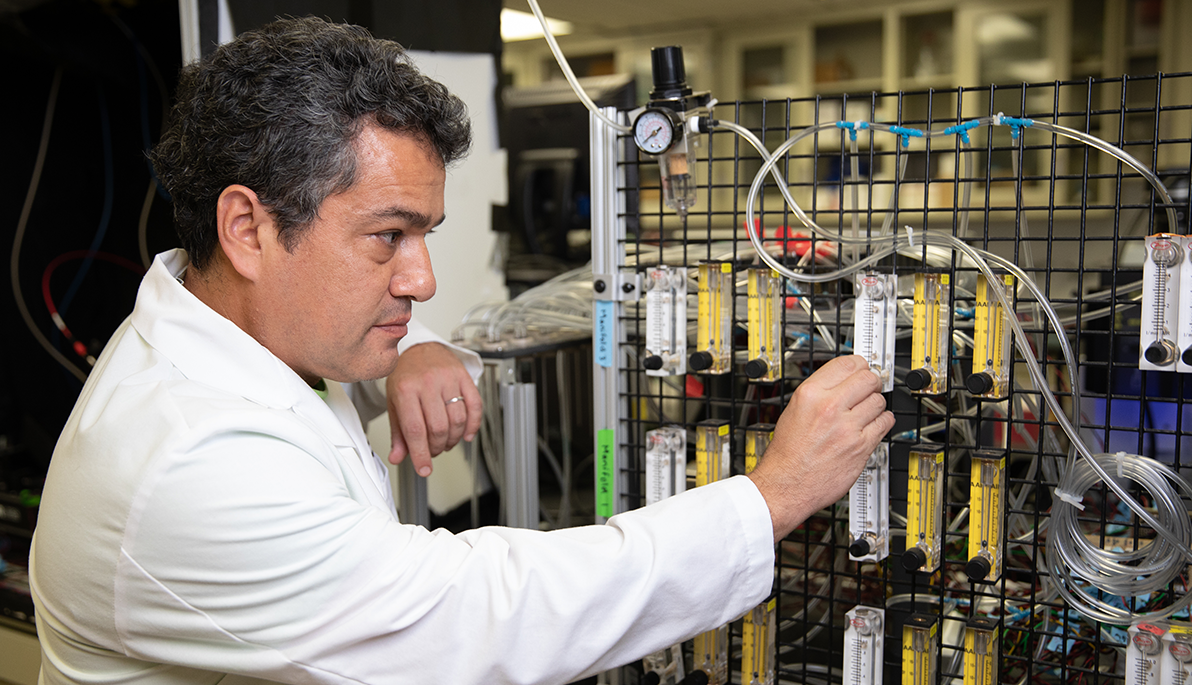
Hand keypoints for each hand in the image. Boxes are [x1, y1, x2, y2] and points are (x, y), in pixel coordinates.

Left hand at [385, 342, 481, 476]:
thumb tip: (398, 457)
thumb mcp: (394, 403)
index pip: (415, 430)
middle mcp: (427, 382)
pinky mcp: (463, 376)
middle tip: (434, 450)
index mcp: (405, 390)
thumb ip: (398, 433)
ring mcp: (448, 378)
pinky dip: (473, 425)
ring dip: (454, 439)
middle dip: (437, 447)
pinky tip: (466, 434)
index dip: (421, 454)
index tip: (424, 469)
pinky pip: (475, 405)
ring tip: (446, 441)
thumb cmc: (406, 376)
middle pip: (438, 427)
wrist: (419, 348)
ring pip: (458, 419)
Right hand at [748, 355, 894, 541]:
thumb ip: (819, 392)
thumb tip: (841, 380)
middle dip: (871, 382)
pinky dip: (883, 422)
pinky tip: (872, 426)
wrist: (786, 484)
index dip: (859, 365)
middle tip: (869, 388)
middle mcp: (830, 407)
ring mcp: (848, 427)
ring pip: (879, 401)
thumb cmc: (787, 453)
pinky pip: (885, 423)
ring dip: (876, 404)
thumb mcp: (794, 410)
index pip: (847, 363)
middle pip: (868, 378)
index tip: (862, 368)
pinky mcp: (861, 446)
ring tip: (867, 411)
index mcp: (810, 394)